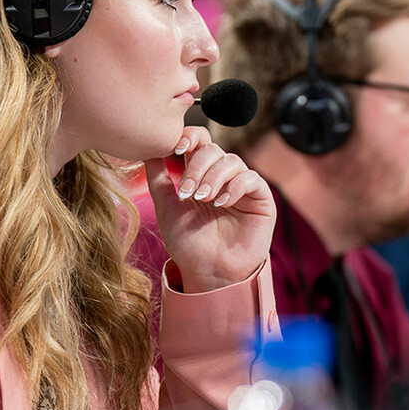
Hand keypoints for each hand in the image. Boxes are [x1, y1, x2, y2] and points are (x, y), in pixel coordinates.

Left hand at [144, 127, 274, 292]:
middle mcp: (222, 176)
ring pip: (231, 161)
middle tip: (187, 192)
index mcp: (200, 173)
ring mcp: (242, 186)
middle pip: (213, 149)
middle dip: (197, 166)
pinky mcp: (260, 199)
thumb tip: (148, 148)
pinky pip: (251, 179)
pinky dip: (235, 187)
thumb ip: (157, 177)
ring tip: (203, 199)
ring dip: (214, 177)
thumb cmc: (188, 243)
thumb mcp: (166, 207)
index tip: (177, 147)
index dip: (190, 137)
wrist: (208, 272)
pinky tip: (222, 202)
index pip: (199, 141)